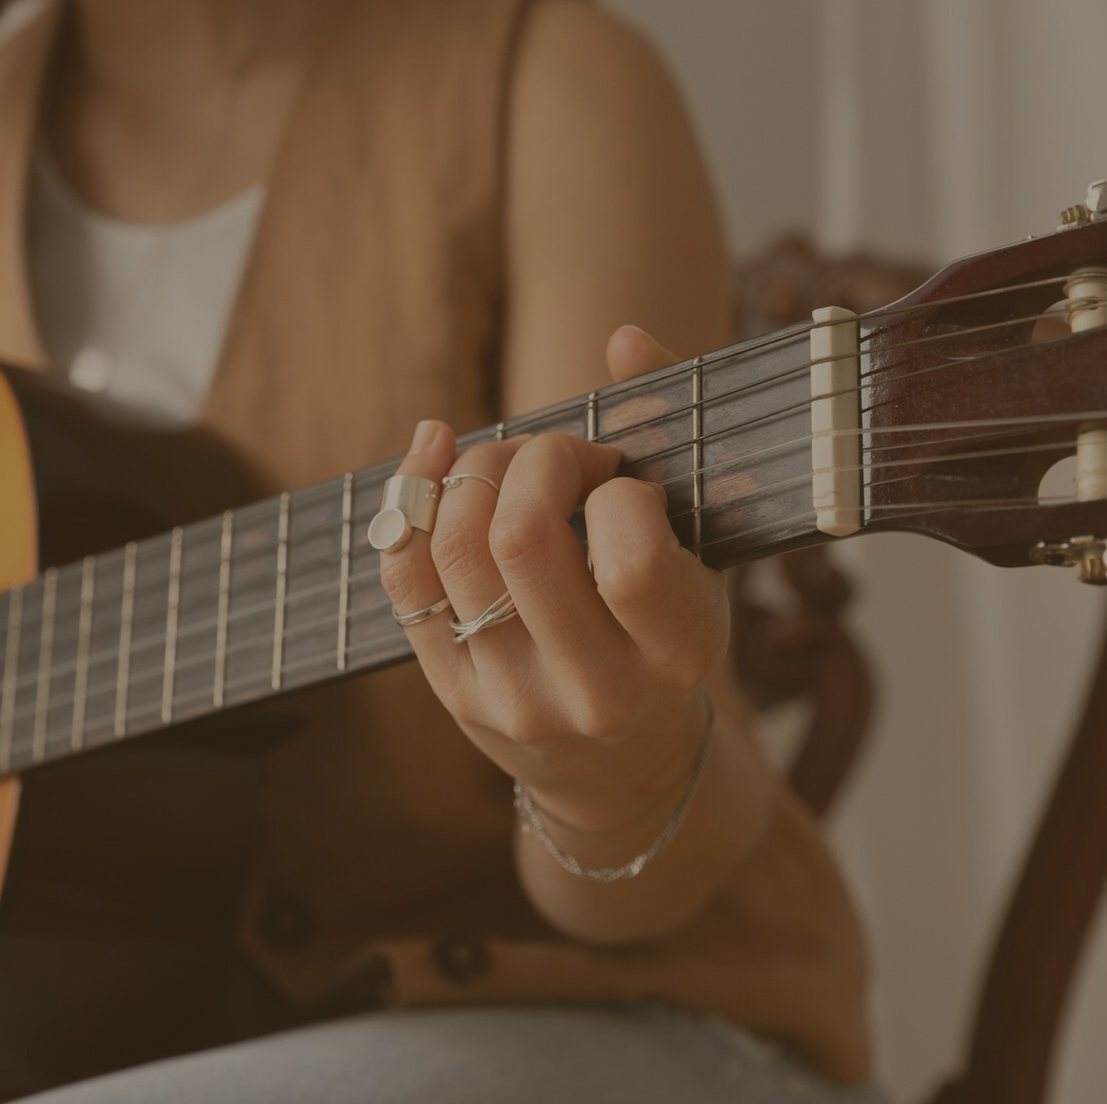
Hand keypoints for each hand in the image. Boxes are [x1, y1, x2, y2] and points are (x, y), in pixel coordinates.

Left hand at [378, 326, 727, 835]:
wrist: (624, 769)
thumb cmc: (667, 634)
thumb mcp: (701, 553)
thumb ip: (673, 440)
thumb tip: (626, 338)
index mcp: (678, 654)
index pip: (631, 556)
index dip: (614, 489)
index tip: (620, 481)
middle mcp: (595, 690)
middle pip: (520, 538)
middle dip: (531, 458)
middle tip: (554, 454)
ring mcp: (514, 698)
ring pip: (454, 550)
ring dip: (472, 471)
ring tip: (507, 463)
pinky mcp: (453, 695)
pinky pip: (405, 579)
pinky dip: (408, 499)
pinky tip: (433, 454)